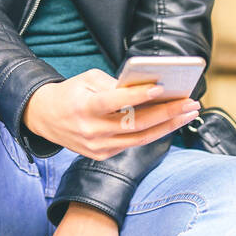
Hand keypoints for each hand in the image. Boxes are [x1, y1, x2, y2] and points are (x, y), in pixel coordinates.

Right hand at [23, 68, 199, 160]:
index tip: (161, 88)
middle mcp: (92, 131)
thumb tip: (148, 88)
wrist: (45, 119)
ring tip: (188, 112)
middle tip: (190, 102)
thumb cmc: (72, 93)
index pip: (115, 102)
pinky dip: (154, 132)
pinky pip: (133, 143)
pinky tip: (171, 121)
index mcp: (85, 107)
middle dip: (167, 113)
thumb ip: (114, 84)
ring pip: (140, 138)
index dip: (138, 96)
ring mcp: (98, 147)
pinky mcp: (102, 155)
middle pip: (135, 124)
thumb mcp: (86, 79)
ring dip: (168, 125)